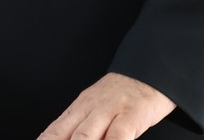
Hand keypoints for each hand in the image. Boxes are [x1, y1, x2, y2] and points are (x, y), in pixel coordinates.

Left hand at [39, 72, 175, 139]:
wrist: (148, 70)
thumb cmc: (121, 94)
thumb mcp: (95, 108)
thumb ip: (80, 129)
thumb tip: (62, 139)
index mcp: (79, 109)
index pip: (54, 131)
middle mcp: (91, 110)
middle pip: (69, 136)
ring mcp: (110, 111)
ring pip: (86, 136)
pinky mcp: (132, 114)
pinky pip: (118, 135)